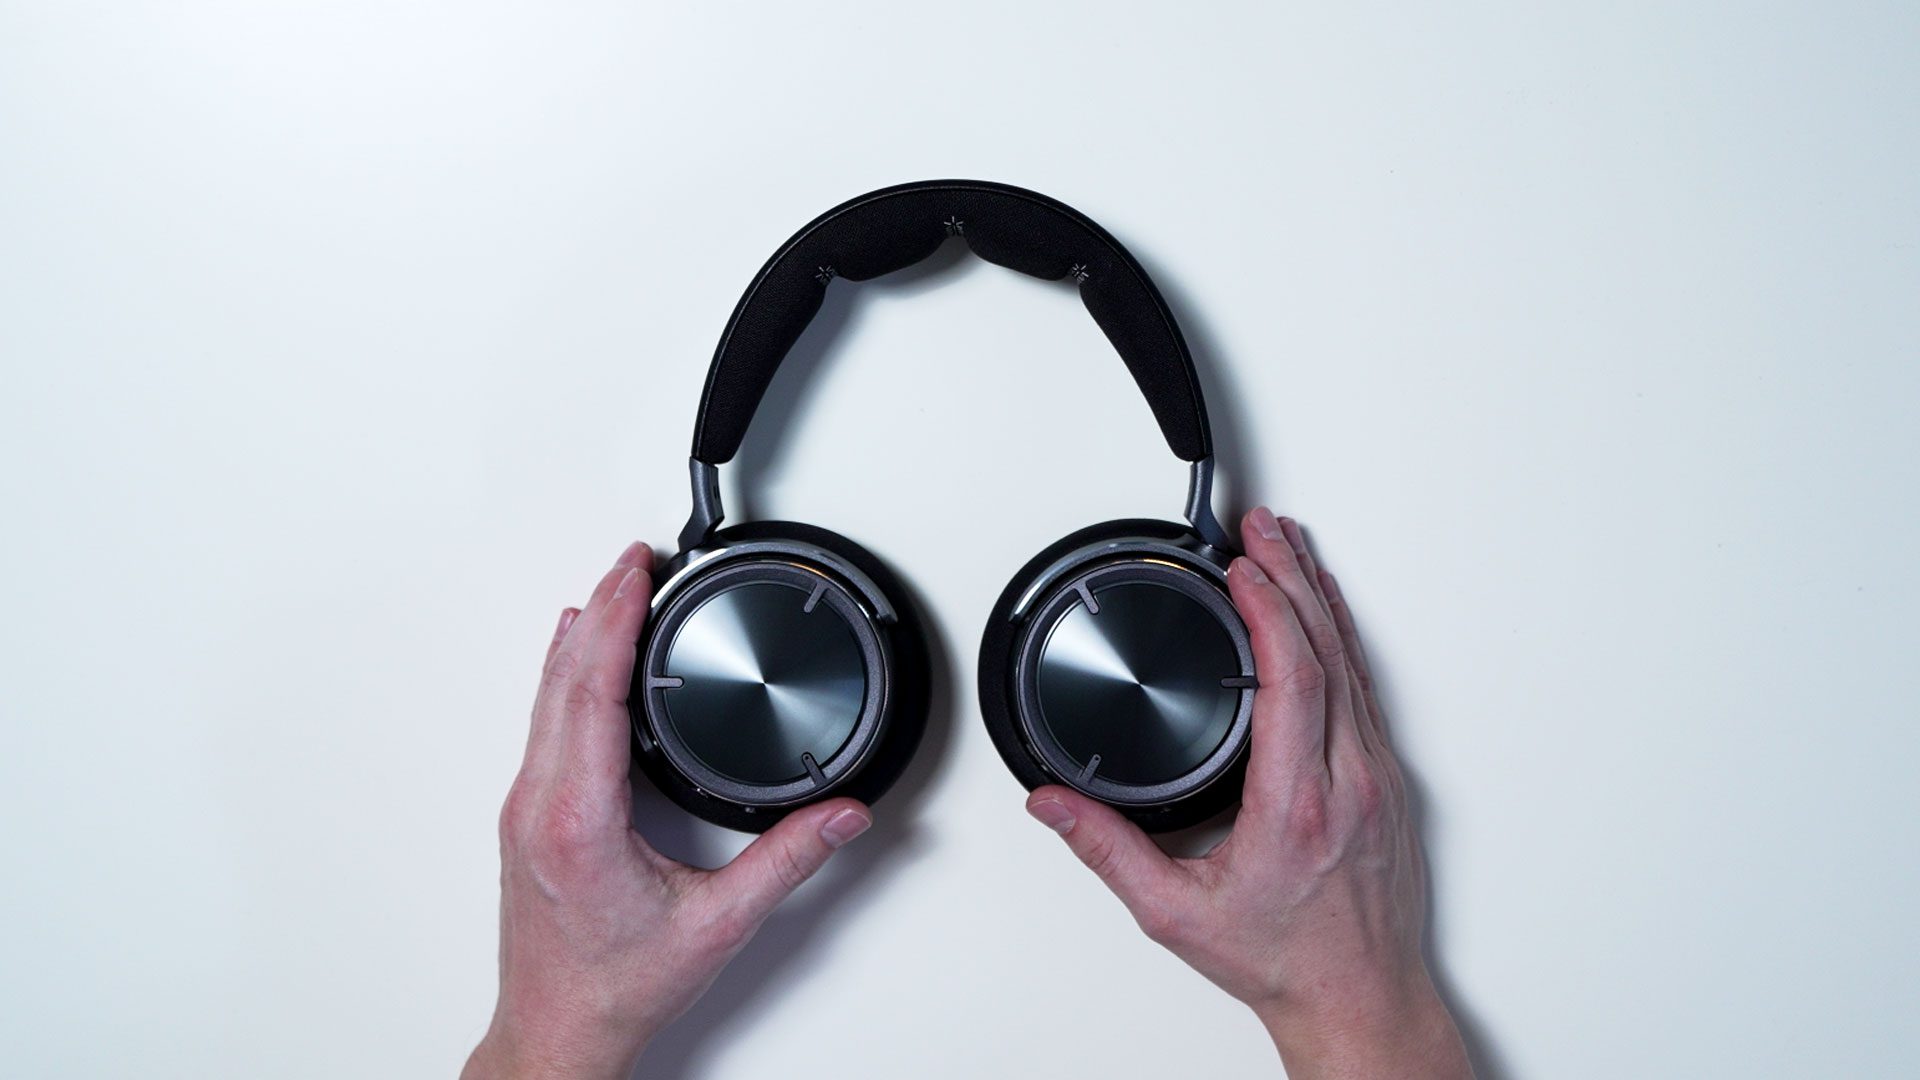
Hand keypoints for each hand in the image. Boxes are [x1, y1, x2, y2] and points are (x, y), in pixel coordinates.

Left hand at [464, 542, 874, 1079]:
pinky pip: (542, 726)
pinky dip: (565, 678)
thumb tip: (840, 815)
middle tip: (632, 560)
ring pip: (544, 700)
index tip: (634, 573)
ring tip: (611, 591)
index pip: (591, 691)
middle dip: (601, 609)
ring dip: (580, 640)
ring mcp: (526, 810)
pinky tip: (577, 661)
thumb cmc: (615, 989)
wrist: (558, 1034)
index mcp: (580, 818)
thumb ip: (787, 862)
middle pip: (562, 679)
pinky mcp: (528, 819)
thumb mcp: (717, 924)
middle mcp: (540, 805)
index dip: (616, 622)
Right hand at [1024, 508, 1473, 1078]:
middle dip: (1292, 577)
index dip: (1271, 610)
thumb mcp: (1177, 914)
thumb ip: (1109, 852)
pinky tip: (1325, 613)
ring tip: (1292, 546)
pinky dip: (1342, 638)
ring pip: (1356, 664)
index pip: (1295, 678)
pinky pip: (1368, 690)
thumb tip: (1054, 805)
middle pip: (1329, 651)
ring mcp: (1379, 778)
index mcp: (1299, 805)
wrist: (1362, 999)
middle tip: (1262, 526)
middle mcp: (1350, 782)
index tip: (1242, 569)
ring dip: (1321, 598)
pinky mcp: (1390, 783)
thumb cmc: (1286, 960)